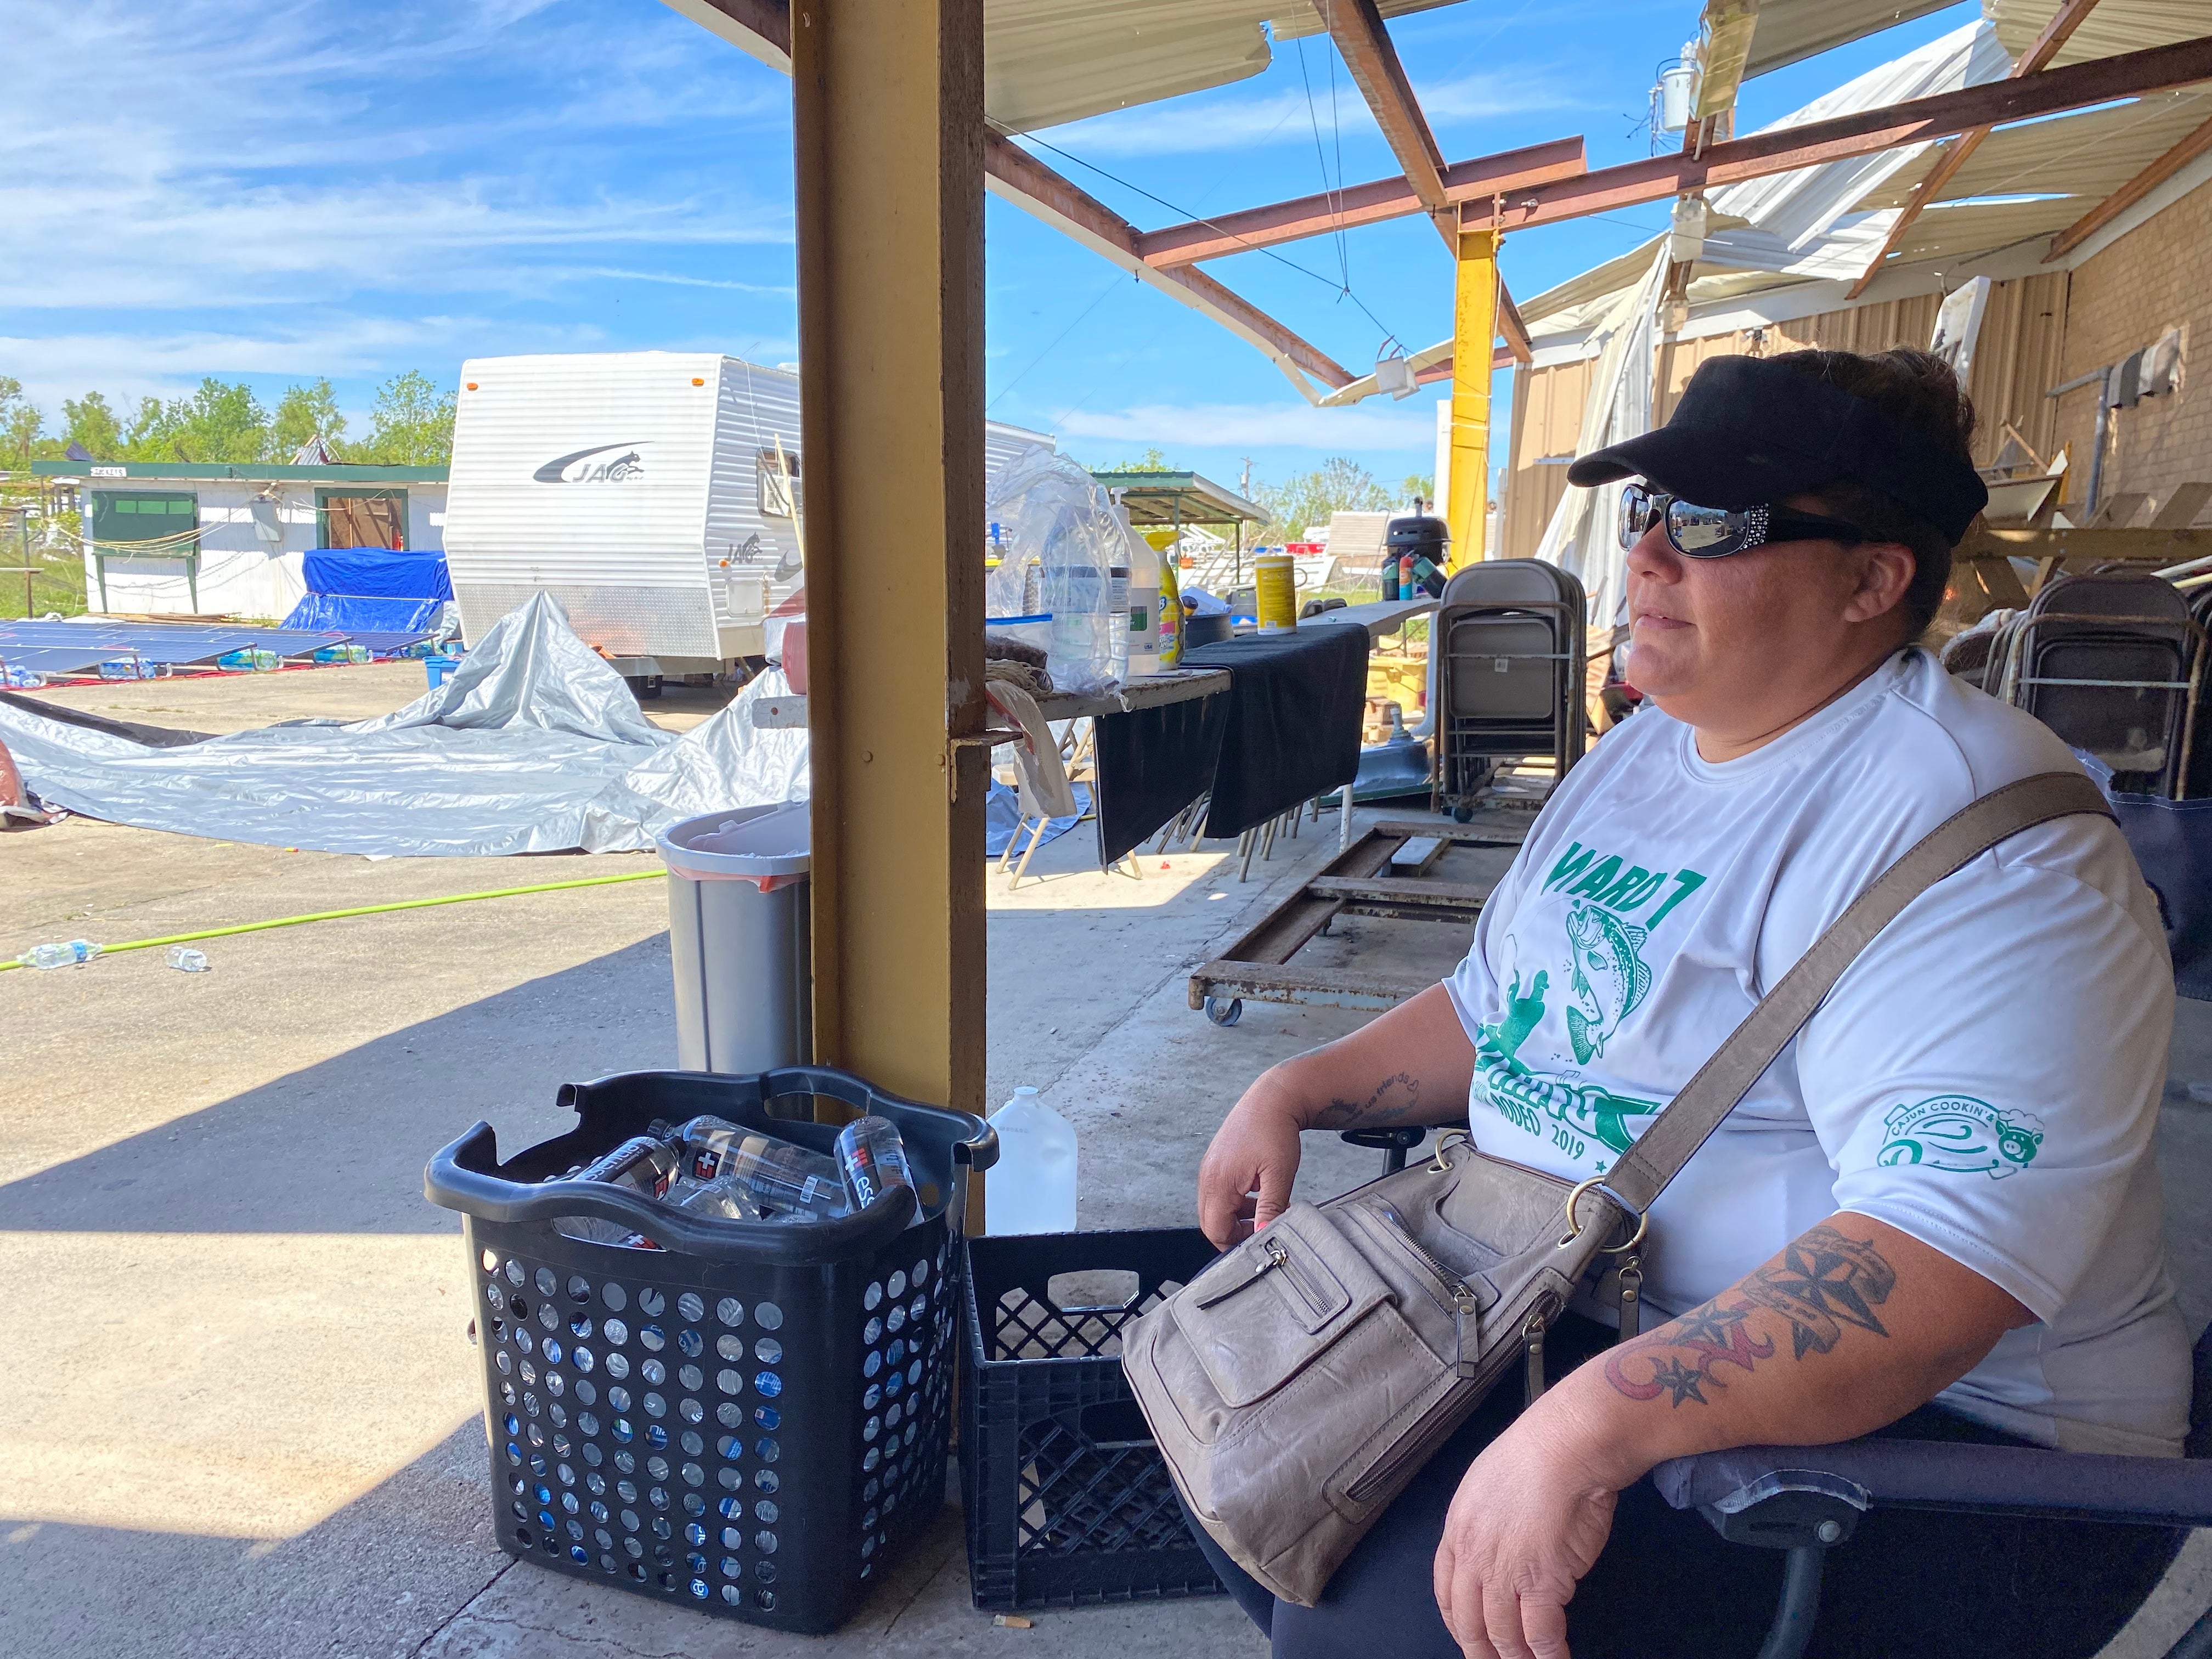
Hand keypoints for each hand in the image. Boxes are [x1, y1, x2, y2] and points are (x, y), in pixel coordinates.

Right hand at [1196, 1073, 1307, 1247]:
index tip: (1262, 1237)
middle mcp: (1207, 1176)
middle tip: (1263, 1225)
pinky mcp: (1215, 1163)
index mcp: (1218, 1182)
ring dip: (1238, 1216)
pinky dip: (1236, 1202)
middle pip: (1210, 1222)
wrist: (1272, 1099)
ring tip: (1267, 1208)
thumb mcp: (1279, 1175)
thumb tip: (1264, 1236)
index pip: (1215, 1230)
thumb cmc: (1276, 1132)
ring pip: (1215, 1208)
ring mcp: (1209, 1169)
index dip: (1237, 1242)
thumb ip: (1270, 1209)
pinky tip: (1259, 1194)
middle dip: (1235, 1232)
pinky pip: (1219, 1193)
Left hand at [1433, 1397, 1620, 1658]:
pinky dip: (1548, 1655)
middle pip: (1468, 1620)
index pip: (1446, 1590)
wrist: (1567, 1445)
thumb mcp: (1491, 1483)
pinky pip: (1540, 1635)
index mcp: (1458, 1528)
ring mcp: (1504, 1571)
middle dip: (1479, 1651)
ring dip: (1515, 1658)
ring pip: (1502, 1634)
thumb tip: (1501, 1539)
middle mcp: (1473, 1554)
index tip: (1466, 1637)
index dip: (1456, 1621)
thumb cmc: (1540, 1453)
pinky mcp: (1541, 1582)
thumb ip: (1488, 1519)